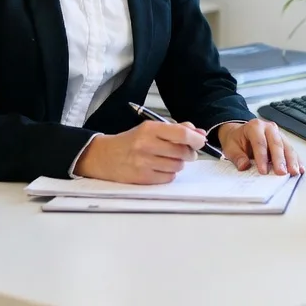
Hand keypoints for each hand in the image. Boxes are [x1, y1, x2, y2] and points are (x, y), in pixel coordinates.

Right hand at [74, 121, 205, 183]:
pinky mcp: (142, 178)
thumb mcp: (150, 129)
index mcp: (149, 129)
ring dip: (178, 164)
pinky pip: (168, 177)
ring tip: (168, 159)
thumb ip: (176, 129)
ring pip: (177, 166)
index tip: (201, 141)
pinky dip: (169, 174)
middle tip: (185, 151)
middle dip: (189, 153)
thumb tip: (200, 133)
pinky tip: (160, 168)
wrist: (104, 157)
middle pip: (182, 152)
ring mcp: (144, 163)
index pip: (181, 133)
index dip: (196, 139)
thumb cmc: (130, 141)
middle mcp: (146, 145)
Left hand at [217, 119, 303, 175]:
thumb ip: (237, 157)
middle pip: (276, 143)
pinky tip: (300, 168)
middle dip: (280, 159)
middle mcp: (268, 128)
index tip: (263, 171)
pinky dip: (296, 160)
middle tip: (281, 173)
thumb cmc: (236, 140)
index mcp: (254, 126)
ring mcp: (278, 133)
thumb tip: (244, 166)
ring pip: (287, 146)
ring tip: (294, 172)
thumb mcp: (230, 148)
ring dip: (291, 160)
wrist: (239, 133)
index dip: (262, 157)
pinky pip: (291, 150)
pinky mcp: (284, 140)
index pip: (260, 142)